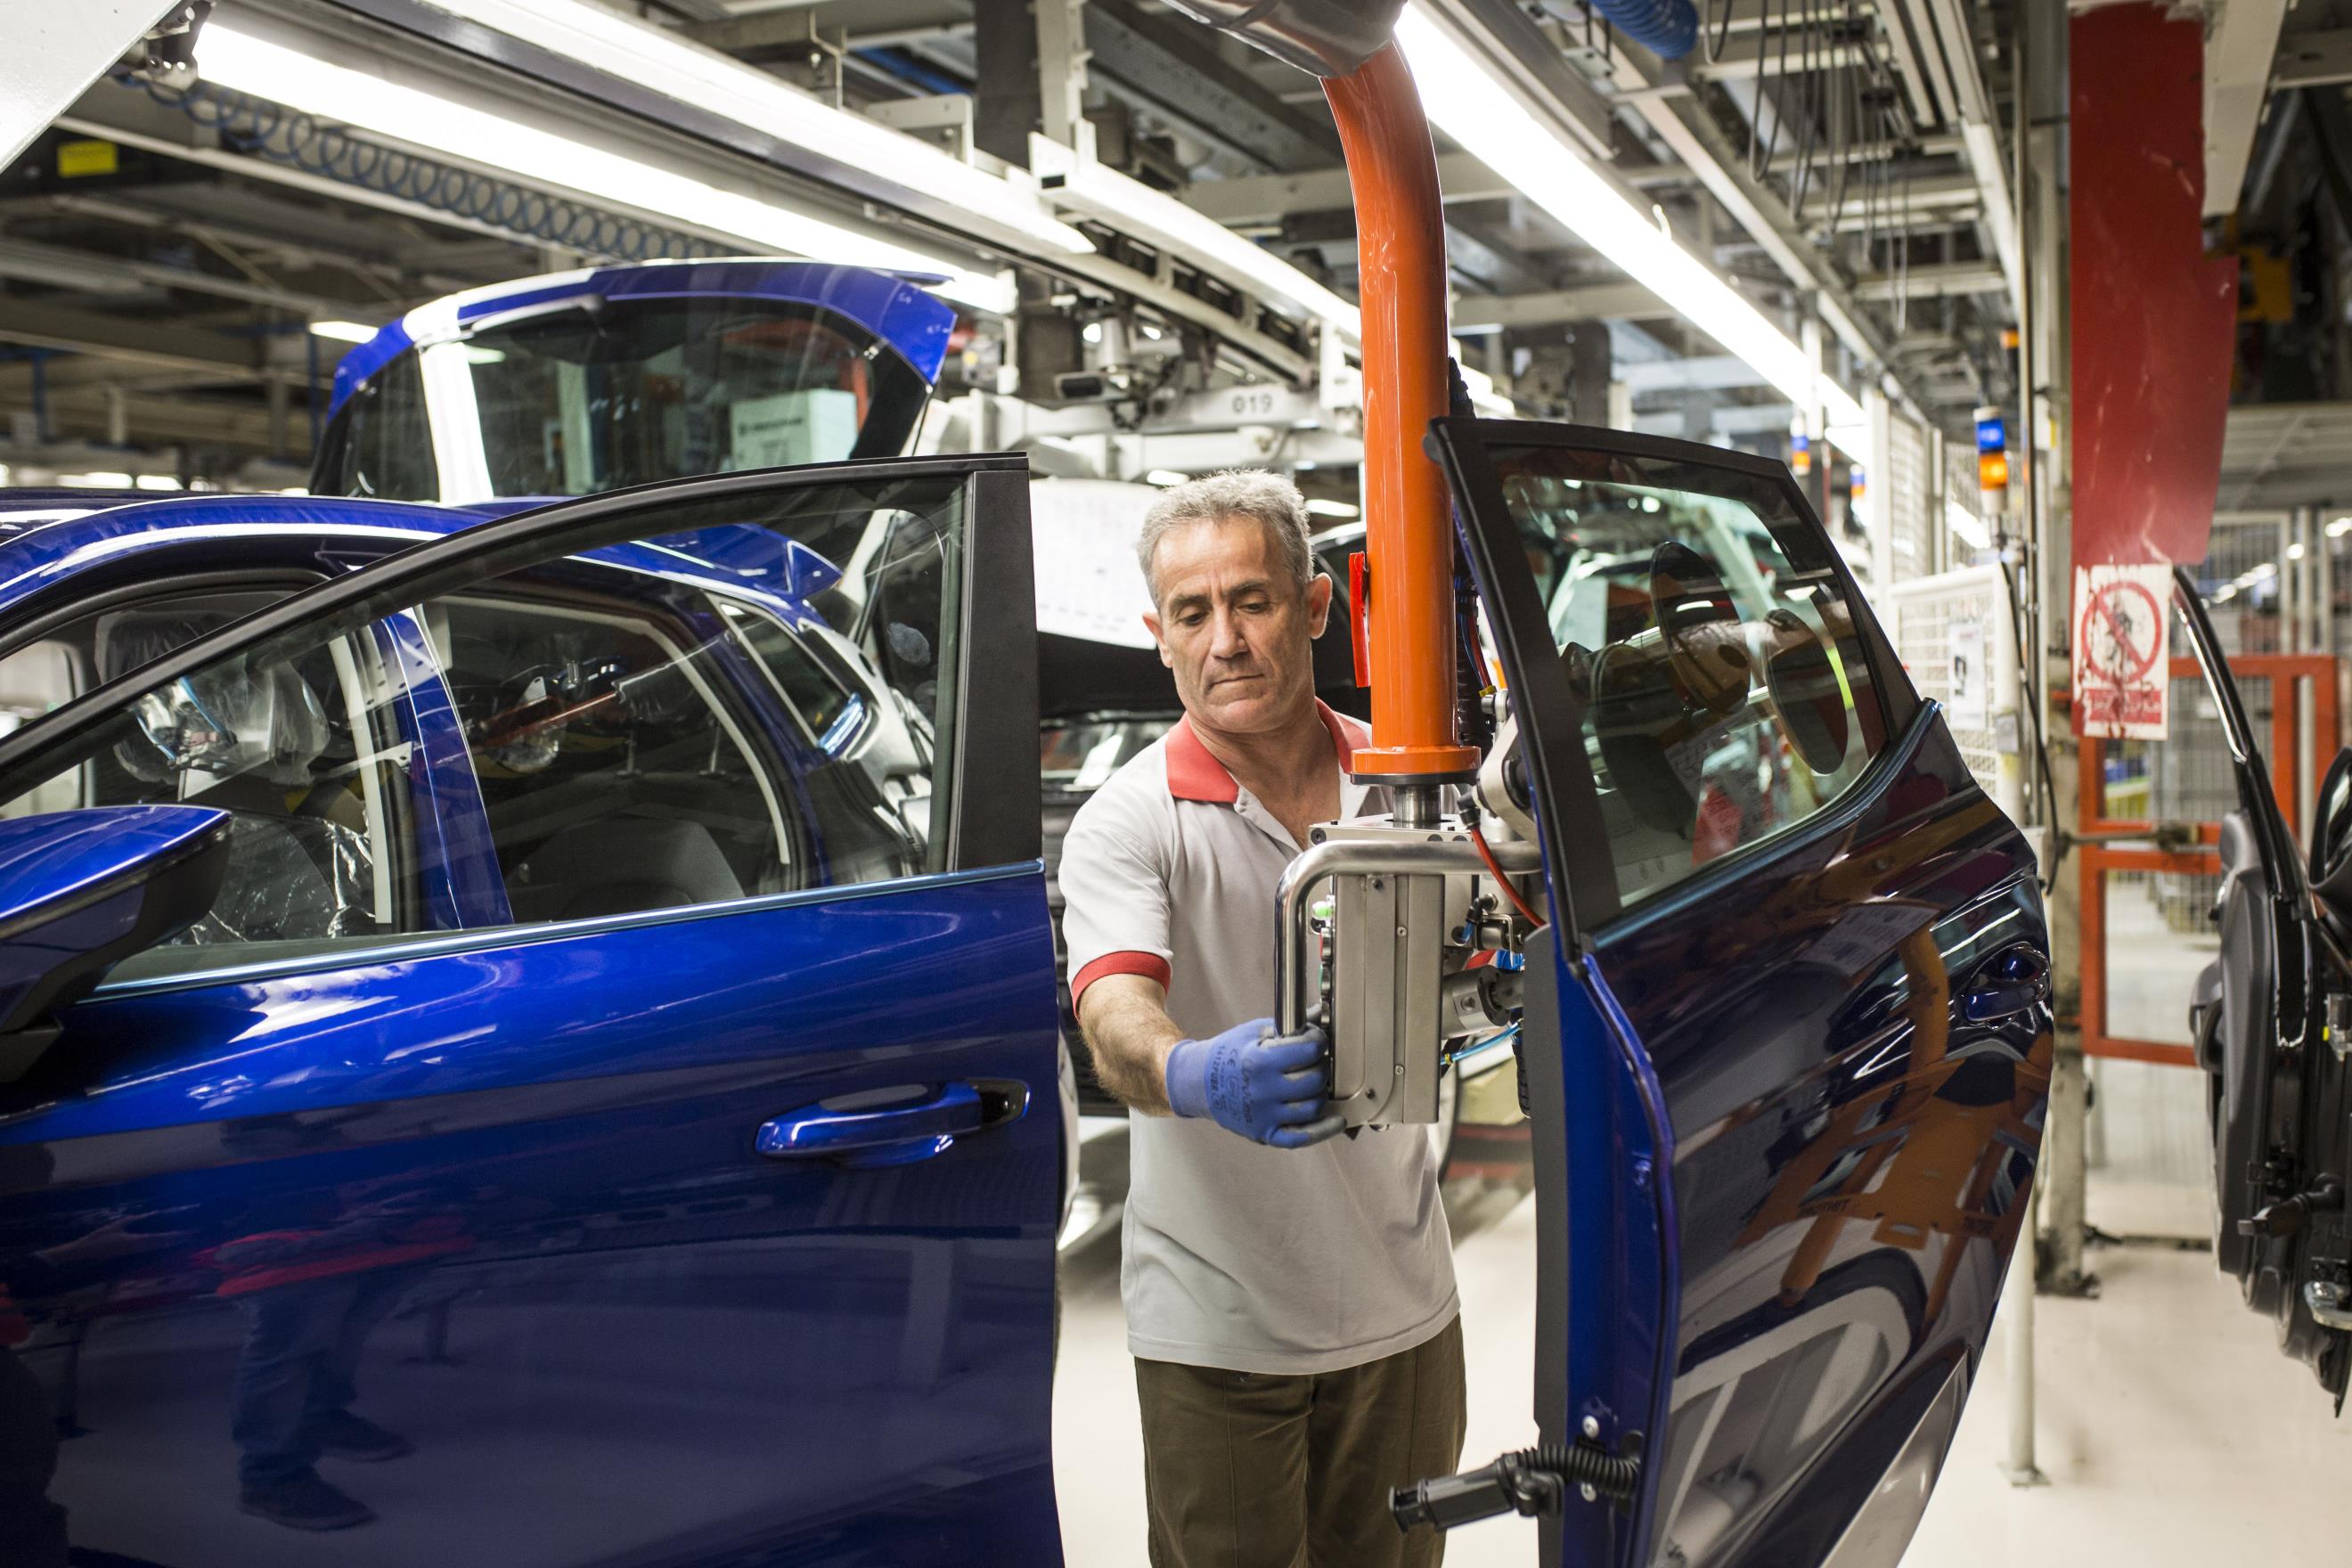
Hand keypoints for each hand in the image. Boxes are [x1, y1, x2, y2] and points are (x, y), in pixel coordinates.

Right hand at [1164, 1019, 1344, 1147]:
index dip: (1318, 1042)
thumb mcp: (1254, 1032)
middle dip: (1322, 1067)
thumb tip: (1317, 1014)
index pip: (1307, 1051)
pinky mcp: (1264, 1133)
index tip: (1317, 1040)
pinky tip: (1337, 1120)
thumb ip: (1288, 1026)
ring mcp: (1264, 1115)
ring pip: (1311, 1108)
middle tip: (1317, 1062)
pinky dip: (1323, 1131)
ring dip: (1321, 1093)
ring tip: (1316, 1084)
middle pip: (1313, 1080)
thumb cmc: (1227, 1055)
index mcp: (1259, 1060)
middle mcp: (1263, 1090)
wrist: (1198, 1083)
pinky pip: (1300, 1138)